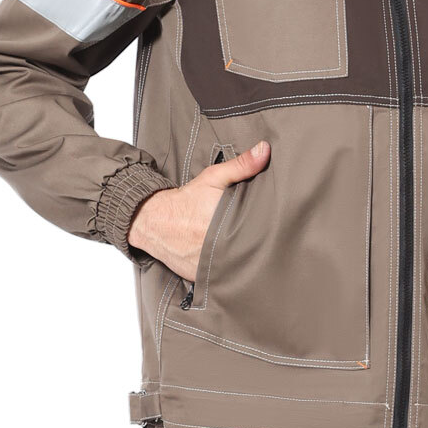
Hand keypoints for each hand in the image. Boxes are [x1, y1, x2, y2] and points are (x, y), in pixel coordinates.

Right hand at [127, 140, 270, 278]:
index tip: (274, 226)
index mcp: (223, 221)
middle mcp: (215, 245)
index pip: (256, 230)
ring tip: (249, 253)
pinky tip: (231, 264)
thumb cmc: (185, 201)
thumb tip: (265, 151)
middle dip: (256, 245)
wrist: (153, 222)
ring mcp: (207, 264)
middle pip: (248, 250)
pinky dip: (225, 272)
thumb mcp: (213, 178)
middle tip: (264, 240)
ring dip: (243, 261)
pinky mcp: (200, 276)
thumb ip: (241, 165)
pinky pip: (220, 277)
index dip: (267, 229)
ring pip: (236, 267)